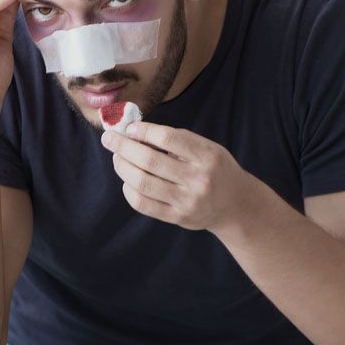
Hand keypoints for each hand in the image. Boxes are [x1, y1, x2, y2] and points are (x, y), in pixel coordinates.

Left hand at [99, 121, 260, 233]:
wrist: (235, 205)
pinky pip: (143, 204)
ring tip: (117, 158)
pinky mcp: (177, 218)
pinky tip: (127, 180)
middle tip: (109, 139)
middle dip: (123, 147)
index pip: (168, 139)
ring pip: (143, 183)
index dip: (143, 131)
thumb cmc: (215, 169)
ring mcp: (187, 201)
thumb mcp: (207, 148)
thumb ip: (176, 139)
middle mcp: (198, 179)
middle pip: (150, 161)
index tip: (128, 127)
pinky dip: (129, 189)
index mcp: (207, 156)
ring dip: (122, 167)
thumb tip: (135, 131)